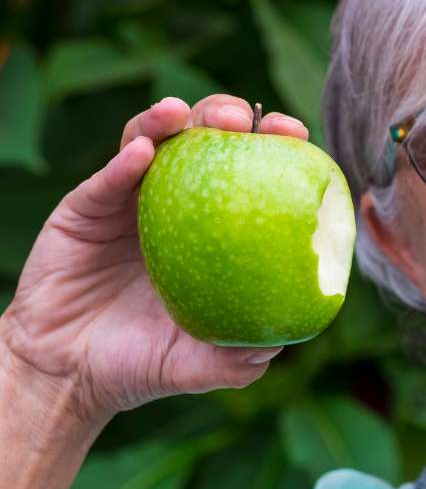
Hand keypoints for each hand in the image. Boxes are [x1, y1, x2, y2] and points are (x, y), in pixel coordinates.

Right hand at [0, 95, 310, 429]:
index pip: (252, 171)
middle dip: (227, 114)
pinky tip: (144, 151)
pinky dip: (125, 161)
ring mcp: (129, 200)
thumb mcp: (201, 366)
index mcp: (216, 227)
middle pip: (205, 139)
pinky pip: (106, 179)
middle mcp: (177, 203)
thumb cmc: (144, 364)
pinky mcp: (85, 208)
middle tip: (243, 119)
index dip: (276, 147)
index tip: (294, 136)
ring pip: (153, 140)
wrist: (69, 374)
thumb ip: (240, 358)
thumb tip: (282, 343)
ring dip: (172, 120)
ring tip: (184, 114)